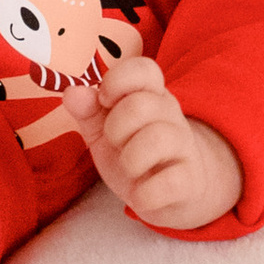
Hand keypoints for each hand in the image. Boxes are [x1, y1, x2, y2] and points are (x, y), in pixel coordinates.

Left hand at [80, 54, 242, 232]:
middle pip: (141, 105)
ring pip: (157, 139)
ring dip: (130, 160)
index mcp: (150, 94)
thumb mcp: (104, 129)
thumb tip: (72, 92)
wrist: (174, 192)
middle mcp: (171, 115)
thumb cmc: (134, 151)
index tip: (104, 101)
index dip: (117, 81)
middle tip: (116, 143)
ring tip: (129, 169)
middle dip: (115, 129)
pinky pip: (169, 183)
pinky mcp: (190, 181)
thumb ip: (87, 110)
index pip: (144, 69)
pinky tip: (140, 195)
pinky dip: (145, 194)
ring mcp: (184, 147)